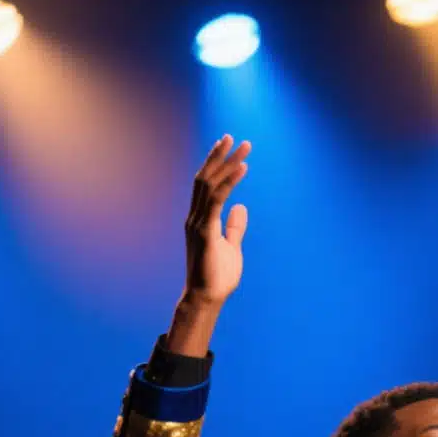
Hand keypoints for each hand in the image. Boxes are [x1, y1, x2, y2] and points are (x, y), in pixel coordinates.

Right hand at [184, 135, 250, 306]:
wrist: (206, 298)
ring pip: (210, 184)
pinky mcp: (204, 231)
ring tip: (242, 147)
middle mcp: (195, 216)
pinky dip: (230, 182)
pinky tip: (242, 170)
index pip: (206, 185)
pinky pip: (217, 200)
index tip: (229, 147)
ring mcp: (197, 223)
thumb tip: (241, 207)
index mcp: (200, 219)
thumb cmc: (217, 277)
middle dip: (219, 156)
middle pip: (205, 178)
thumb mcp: (231, 247)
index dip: (216, 165)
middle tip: (234, 138)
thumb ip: (235, 227)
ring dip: (227, 164)